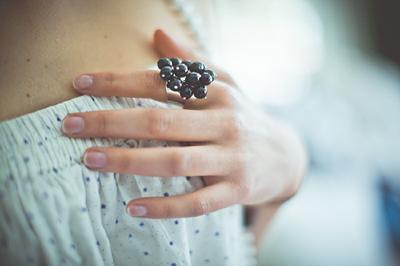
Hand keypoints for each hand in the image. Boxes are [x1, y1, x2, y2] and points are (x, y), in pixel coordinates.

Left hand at [61, 29, 306, 218]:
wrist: (286, 155)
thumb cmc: (244, 116)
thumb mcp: (225, 83)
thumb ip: (192, 62)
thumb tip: (158, 33)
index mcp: (217, 93)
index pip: (160, 83)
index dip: (117, 82)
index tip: (79, 85)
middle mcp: (225, 123)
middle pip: (159, 122)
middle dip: (110, 122)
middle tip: (69, 125)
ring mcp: (231, 159)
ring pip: (174, 162)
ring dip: (128, 161)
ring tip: (90, 160)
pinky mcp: (236, 190)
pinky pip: (197, 203)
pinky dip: (164, 206)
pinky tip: (133, 207)